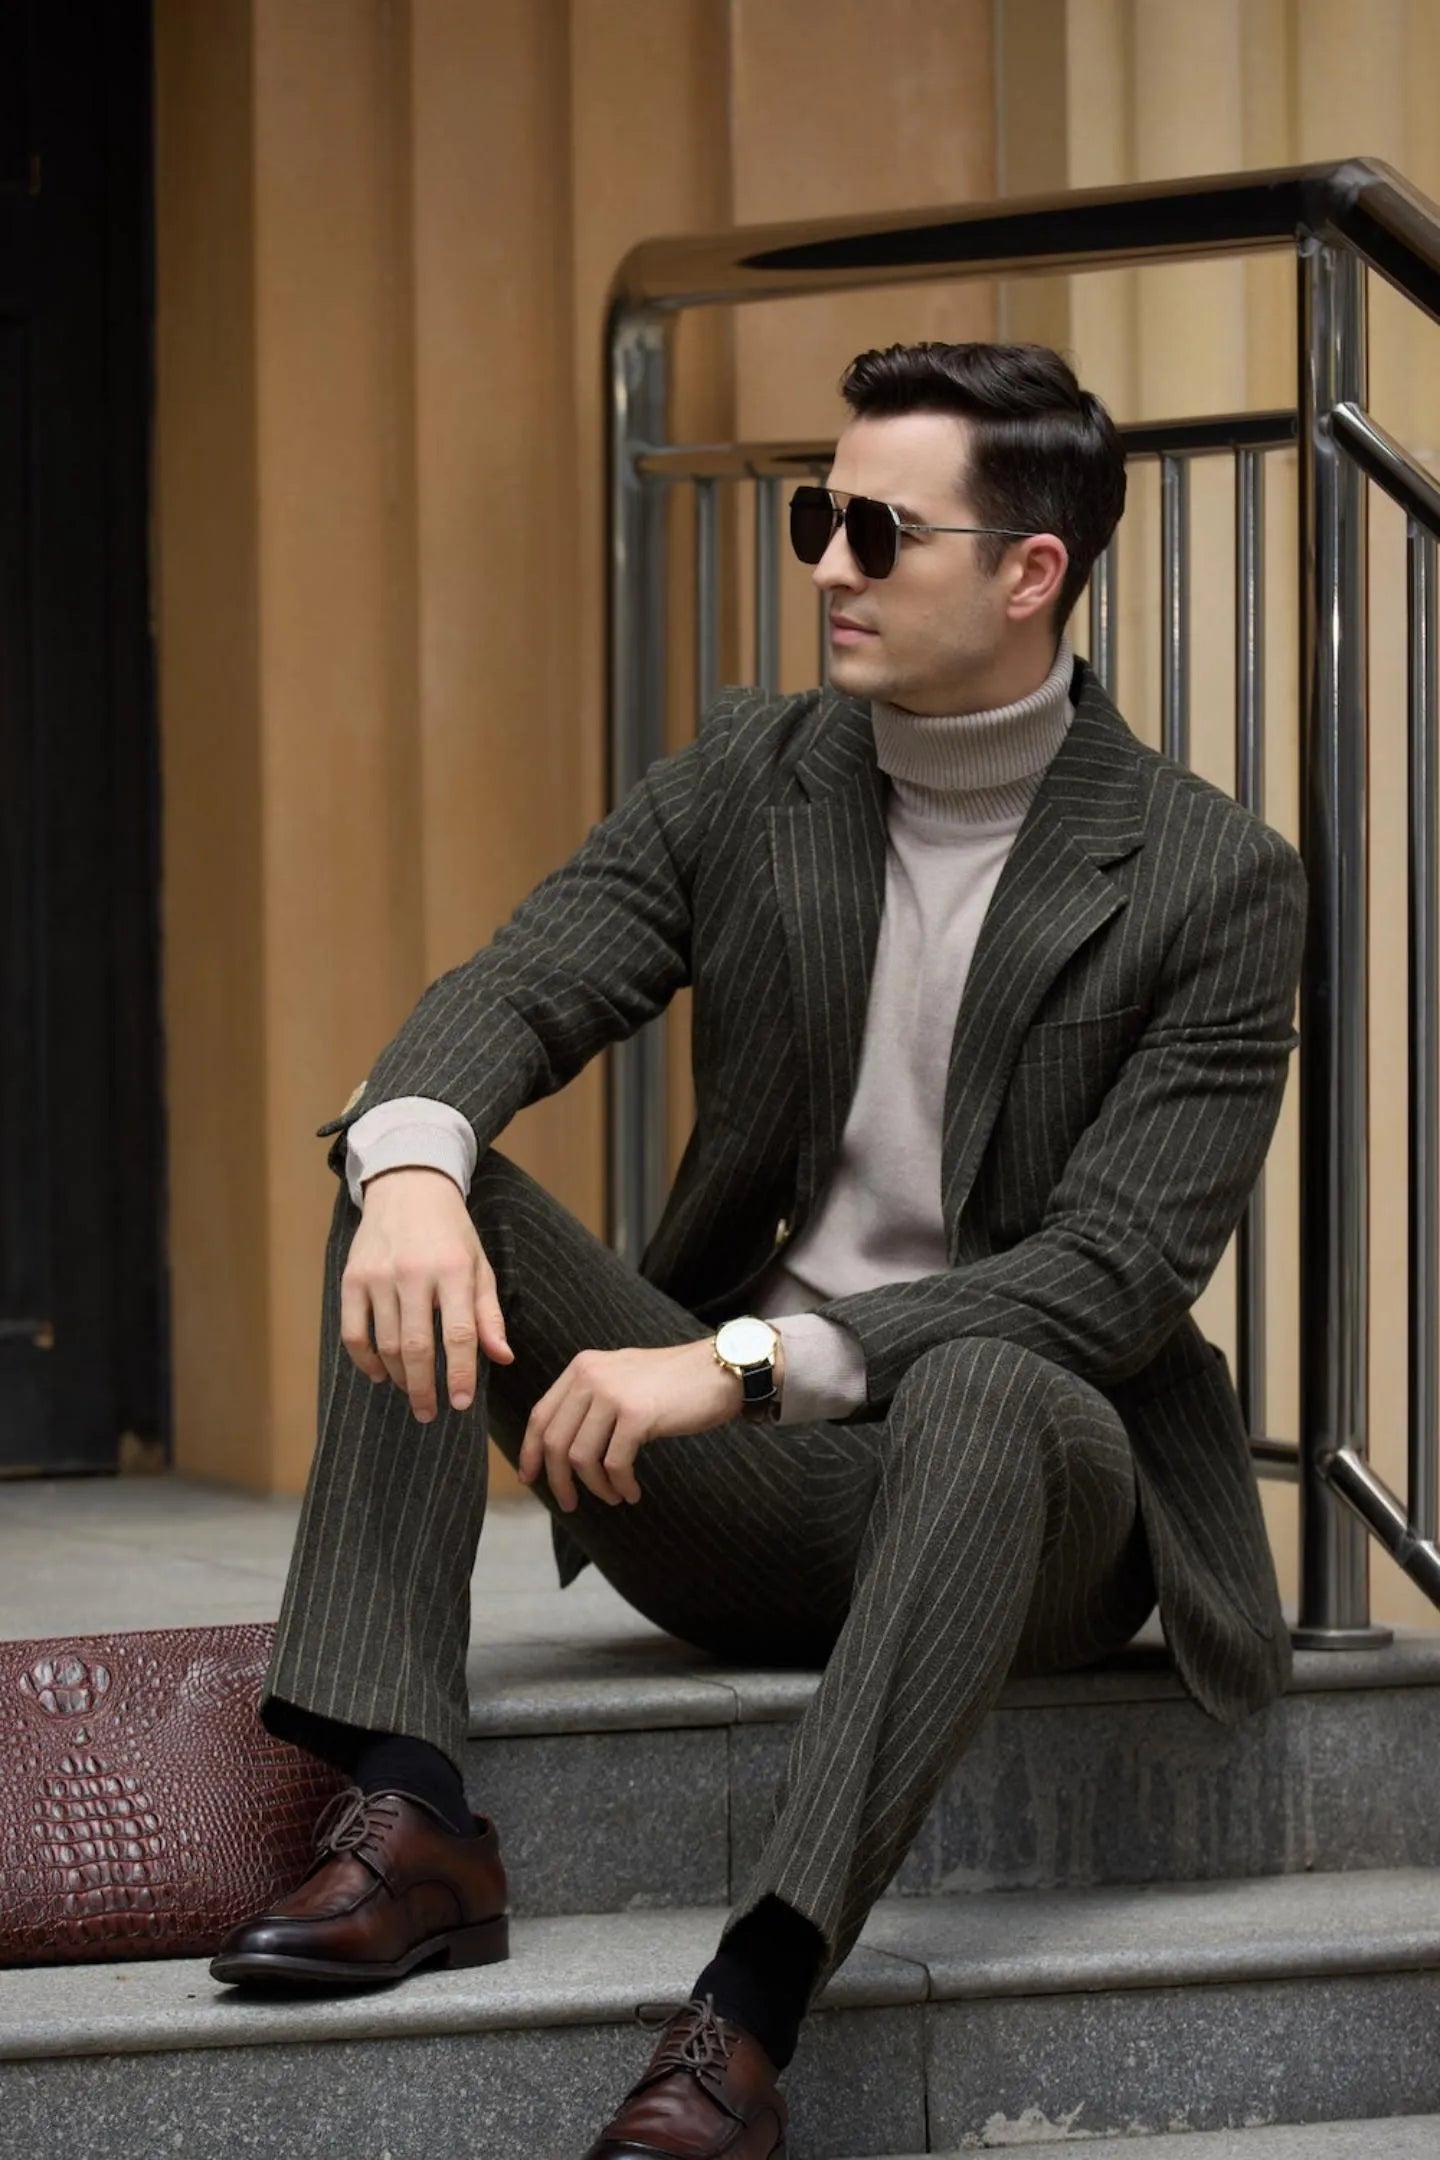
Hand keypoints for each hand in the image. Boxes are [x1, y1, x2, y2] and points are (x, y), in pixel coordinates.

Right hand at [339, 1167, 512, 1421]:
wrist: (408, 1188)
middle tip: (430, 1414)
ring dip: (399, 1378)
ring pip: (386, 1344)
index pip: (458, 1334)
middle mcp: (414, 1273)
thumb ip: (489, 1315)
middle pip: (417, 1347)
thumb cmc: (451, 1234)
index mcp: (454, 1270)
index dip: (460, 1374)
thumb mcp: (480, 1266)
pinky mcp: (352, 1278)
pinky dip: (365, 1361)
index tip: (460, 1404)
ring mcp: (378, 1275)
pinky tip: (380, 1375)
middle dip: (424, 1389)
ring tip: (412, 1393)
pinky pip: (354, 1333)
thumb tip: (502, 1358)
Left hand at [516, 1335, 784, 1510]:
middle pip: (554, 1440)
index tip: (531, 1478)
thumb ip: (591, 1399)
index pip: (541, 1414)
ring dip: (595, 1487)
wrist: (719, 1370)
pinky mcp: (637, 1414)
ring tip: (614, 1498)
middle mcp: (591, 1376)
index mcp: (583, 1367)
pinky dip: (620, 1485)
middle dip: (558, 1480)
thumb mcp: (622, 1378)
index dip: (530, 1452)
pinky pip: (614, 1463)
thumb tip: (561, 1448)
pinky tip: (632, 1493)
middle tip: (570, 1504)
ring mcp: (613, 1393)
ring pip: (581, 1457)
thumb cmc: (674, 1383)